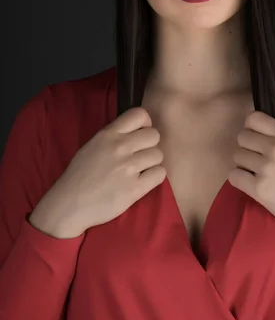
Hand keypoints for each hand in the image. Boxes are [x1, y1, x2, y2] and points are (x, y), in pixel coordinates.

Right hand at [29, 107, 165, 237]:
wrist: (69, 204)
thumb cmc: (80, 175)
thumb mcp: (92, 146)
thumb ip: (114, 136)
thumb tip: (136, 131)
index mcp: (108, 134)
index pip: (140, 114)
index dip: (145, 125)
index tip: (140, 136)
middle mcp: (119, 147)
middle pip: (154, 135)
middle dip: (150, 146)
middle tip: (141, 157)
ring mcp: (127, 168)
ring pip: (158, 155)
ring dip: (152, 163)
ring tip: (140, 171)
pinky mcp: (134, 188)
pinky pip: (160, 174)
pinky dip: (155, 177)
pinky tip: (144, 182)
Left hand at [229, 111, 274, 225]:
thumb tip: (256, 129)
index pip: (253, 118)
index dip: (250, 127)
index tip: (255, 136)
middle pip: (242, 137)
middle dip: (247, 147)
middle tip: (256, 157)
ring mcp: (266, 168)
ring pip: (237, 156)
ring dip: (243, 164)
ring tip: (256, 172)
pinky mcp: (258, 188)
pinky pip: (234, 175)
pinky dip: (239, 178)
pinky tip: (250, 182)